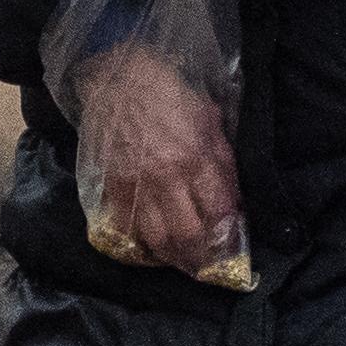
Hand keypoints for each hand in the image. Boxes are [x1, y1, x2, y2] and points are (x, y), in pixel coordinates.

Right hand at [76, 43, 240, 278]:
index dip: (229, 240)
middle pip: (189, 237)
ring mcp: (136, 186)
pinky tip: (151, 249)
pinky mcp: (111, 186)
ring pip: (157, 241)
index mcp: (198, 159)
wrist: (119, 76)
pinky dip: (140, 246)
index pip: (220, 215)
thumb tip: (232, 200)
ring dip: (173, 259)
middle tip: (209, 269)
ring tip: (183, 263)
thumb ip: (223, 162)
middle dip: (202, 260)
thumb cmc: (169, 94)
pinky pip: (126, 230)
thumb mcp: (210, 121)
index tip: (234, 251)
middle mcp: (168, 179)